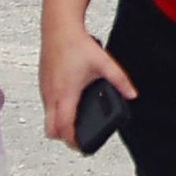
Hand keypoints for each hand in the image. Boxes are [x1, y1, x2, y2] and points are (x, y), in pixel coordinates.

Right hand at [40, 22, 136, 141]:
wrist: (58, 29)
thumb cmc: (78, 45)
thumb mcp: (104, 63)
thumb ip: (120, 81)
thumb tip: (133, 94)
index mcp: (66, 94)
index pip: (64, 127)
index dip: (72, 141)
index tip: (83, 146)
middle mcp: (51, 95)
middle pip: (50, 130)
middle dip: (63, 138)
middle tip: (79, 138)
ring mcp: (44, 91)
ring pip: (47, 118)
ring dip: (58, 125)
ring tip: (75, 124)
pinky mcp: (43, 84)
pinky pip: (46, 106)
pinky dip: (55, 113)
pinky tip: (69, 107)